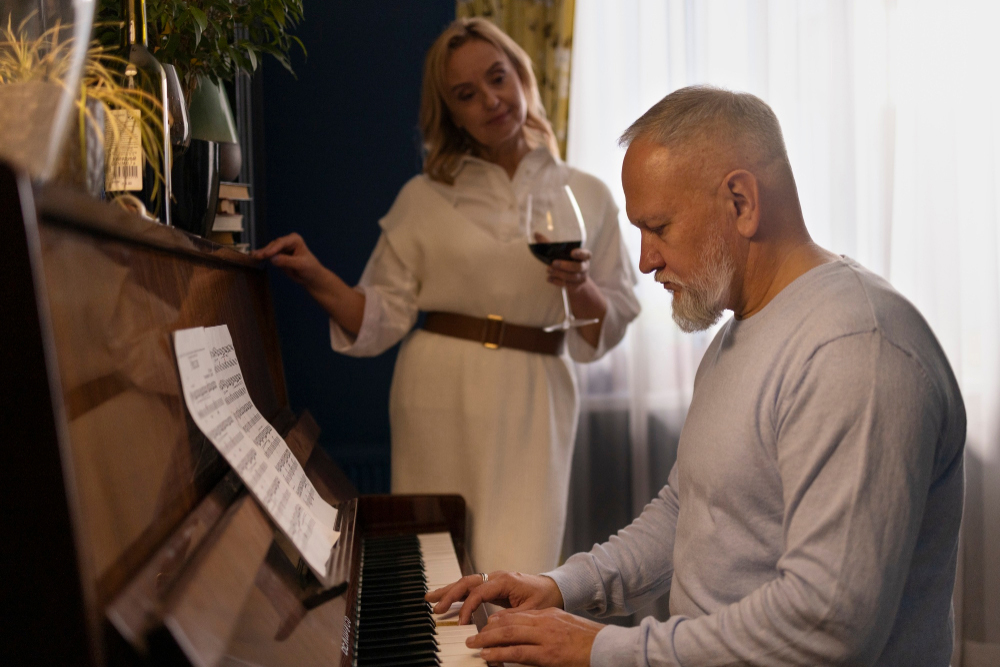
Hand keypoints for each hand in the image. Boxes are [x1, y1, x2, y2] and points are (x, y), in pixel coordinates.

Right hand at [251, 233, 324, 287]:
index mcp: (295, 239)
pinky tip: (254, 258)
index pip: (281, 243)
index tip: (265, 255)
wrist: (311, 277)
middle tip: (256, 256)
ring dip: (261, 253)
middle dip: (265, 251)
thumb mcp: (300, 265)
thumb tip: (272, 259)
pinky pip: (268, 255)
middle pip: (273, 245)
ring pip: (269, 250)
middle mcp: (287, 241)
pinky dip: (262, 257)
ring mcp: (281, 248)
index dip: (273, 249)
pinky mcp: (278, 256)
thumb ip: (287, 261)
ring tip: (253, 257)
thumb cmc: (310, 269)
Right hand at [425, 571, 563, 624]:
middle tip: (434, 606)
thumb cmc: (544, 598)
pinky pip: (471, 587)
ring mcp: (493, 579)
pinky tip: (446, 598)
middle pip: (467, 582)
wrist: (554, 588)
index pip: (479, 592)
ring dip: (448, 590)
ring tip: (429, 597)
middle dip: (449, 594)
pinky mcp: (492, 585)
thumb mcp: (530, 611)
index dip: (467, 607)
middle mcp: (496, 576)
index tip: (461, 623)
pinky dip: (457, 592)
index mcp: (505, 580)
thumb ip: (510, 618)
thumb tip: (490, 628)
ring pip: (466, 582)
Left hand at [467, 608, 602, 666]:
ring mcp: (544, 637)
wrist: (607, 647)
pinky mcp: (547, 654)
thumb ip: (549, 627)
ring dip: (487, 640)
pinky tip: (487, 655)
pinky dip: (499, 653)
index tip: (487, 625)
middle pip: (509, 622)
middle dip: (488, 629)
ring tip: (474, 644)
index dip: (499, 620)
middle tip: (474, 635)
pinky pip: (517, 652)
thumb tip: (534, 635)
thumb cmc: (589, 641)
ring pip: (508, 634)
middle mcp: (544, 622)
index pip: (518, 614)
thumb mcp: (566, 627)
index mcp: (549, 615)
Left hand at [548, 248, 592, 293]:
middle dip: (566, 265)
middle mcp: (584, 267)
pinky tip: (549, 279)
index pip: (586, 254)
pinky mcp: (574, 286)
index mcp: (583, 257)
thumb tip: (536, 234)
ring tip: (548, 270)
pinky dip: (557, 282)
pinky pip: (567, 285)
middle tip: (554, 263)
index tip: (572, 252)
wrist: (574, 281)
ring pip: (572, 277)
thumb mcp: (560, 252)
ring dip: (559, 273)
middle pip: (578, 267)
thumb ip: (549, 244)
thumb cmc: (566, 261)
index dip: (580, 253)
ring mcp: (580, 278)